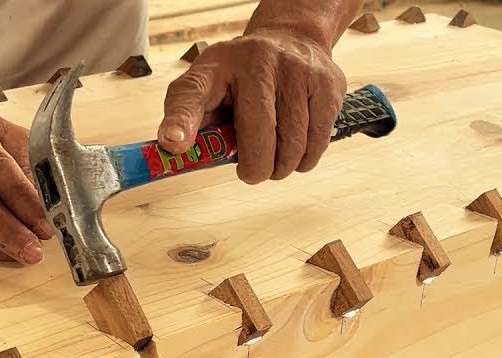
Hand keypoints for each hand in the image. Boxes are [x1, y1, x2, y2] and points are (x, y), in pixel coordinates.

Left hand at [158, 29, 346, 183]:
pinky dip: (305, 158)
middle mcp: (256, 61)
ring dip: (283, 167)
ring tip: (276, 158)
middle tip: (253, 171)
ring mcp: (296, 69)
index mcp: (215, 66)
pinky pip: (317, 141)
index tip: (174, 142)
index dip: (182, 121)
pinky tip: (296, 148)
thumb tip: (176, 148)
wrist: (291, 40)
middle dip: (256, 169)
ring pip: (292, 145)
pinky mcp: (327, 83)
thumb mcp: (208, 90)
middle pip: (258, 136)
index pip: (192, 94)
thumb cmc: (241, 79)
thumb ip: (190, 121)